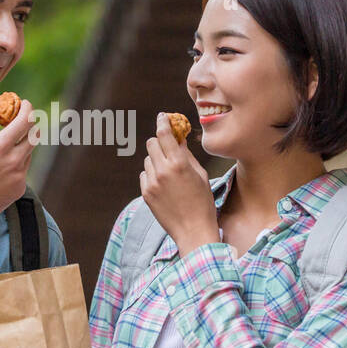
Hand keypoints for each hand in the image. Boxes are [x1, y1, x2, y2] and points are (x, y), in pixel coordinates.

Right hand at [0, 98, 37, 223]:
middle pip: (34, 136)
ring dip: (22, 146)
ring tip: (3, 148)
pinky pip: (23, 171)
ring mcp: (19, 177)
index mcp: (0, 147)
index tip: (25, 104)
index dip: (27, 109)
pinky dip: (16, 164)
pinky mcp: (19, 189)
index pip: (25, 121)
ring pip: (29, 154)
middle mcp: (14, 161)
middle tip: (19, 122)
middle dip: (29, 126)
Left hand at [140, 112, 217, 254]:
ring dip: (156, 160)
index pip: (164, 134)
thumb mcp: (200, 174)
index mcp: (179, 164)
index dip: (163, 122)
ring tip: (170, 174)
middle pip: (151, 144)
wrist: (193, 230)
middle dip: (159, 142)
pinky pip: (144, 175)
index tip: (162, 117)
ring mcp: (152, 183)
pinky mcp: (146, 194)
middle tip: (168, 148)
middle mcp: (162, 171)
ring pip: (147, 160)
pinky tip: (164, 185)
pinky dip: (152, 175)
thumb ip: (186, 155)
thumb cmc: (202, 202)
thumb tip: (178, 140)